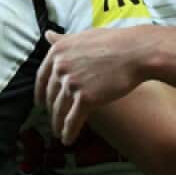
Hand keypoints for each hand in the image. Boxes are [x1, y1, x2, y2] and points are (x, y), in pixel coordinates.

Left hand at [36, 27, 150, 144]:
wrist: (136, 52)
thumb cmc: (114, 42)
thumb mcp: (83, 36)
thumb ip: (63, 40)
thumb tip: (47, 34)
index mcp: (57, 51)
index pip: (42, 77)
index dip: (40, 93)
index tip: (39, 103)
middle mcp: (60, 67)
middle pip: (50, 95)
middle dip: (50, 111)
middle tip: (51, 120)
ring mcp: (72, 83)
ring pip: (59, 110)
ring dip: (57, 124)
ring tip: (58, 133)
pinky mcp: (85, 98)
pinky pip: (73, 120)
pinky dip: (68, 132)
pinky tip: (67, 140)